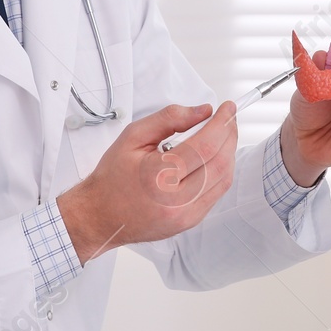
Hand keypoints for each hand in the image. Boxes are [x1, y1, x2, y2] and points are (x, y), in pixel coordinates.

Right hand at [56, 102, 237, 262]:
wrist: (101, 215)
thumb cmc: (113, 177)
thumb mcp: (133, 136)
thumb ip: (169, 118)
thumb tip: (203, 111)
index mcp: (159, 176)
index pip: (206, 146)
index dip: (222, 123)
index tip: (227, 108)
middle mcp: (176, 200)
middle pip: (220, 162)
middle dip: (230, 135)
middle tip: (228, 118)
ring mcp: (185, 215)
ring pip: (224, 179)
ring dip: (229, 153)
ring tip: (223, 135)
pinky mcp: (190, 221)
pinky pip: (217, 193)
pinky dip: (221, 171)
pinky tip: (214, 158)